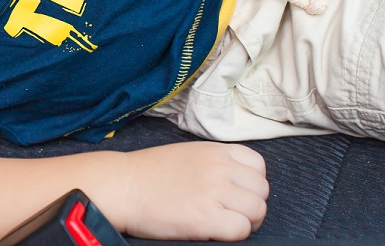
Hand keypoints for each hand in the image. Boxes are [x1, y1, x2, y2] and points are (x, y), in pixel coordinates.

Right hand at [117, 142, 268, 240]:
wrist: (122, 186)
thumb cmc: (148, 173)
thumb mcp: (187, 153)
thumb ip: (214, 162)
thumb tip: (236, 181)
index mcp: (215, 151)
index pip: (258, 165)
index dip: (251, 183)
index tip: (238, 193)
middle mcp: (219, 168)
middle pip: (261, 190)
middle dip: (251, 204)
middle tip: (232, 213)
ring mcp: (214, 191)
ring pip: (257, 210)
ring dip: (246, 221)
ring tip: (225, 223)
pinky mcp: (206, 217)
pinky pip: (241, 229)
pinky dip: (233, 234)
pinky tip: (214, 230)